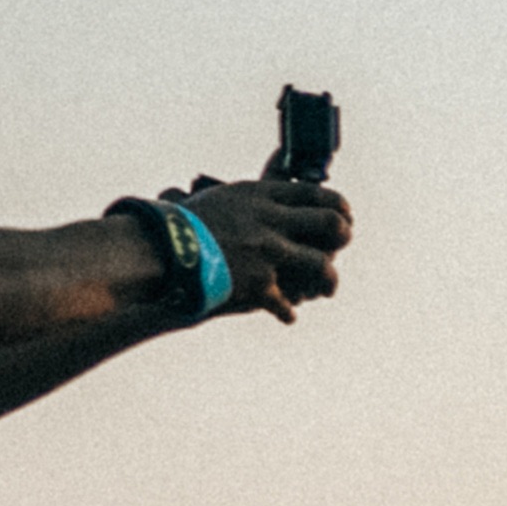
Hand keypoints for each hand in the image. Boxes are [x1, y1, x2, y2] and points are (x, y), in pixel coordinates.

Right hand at [178, 175, 352, 321]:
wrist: (162, 249)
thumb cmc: (182, 222)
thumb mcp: (221, 198)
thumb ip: (251, 199)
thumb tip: (267, 190)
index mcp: (260, 195)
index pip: (315, 193)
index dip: (337, 204)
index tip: (344, 212)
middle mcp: (270, 220)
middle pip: (329, 224)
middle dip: (343, 235)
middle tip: (342, 244)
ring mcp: (268, 251)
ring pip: (321, 265)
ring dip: (328, 280)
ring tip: (327, 288)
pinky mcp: (260, 282)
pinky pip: (287, 302)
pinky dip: (286, 311)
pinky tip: (288, 315)